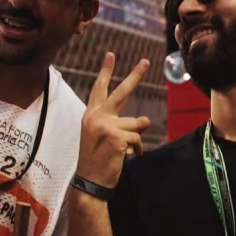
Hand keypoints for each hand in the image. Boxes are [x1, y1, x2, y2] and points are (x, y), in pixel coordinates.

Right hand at [76, 52, 151, 188]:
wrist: (89, 181)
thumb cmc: (97, 160)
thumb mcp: (104, 137)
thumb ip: (121, 124)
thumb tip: (145, 119)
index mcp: (90, 115)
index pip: (99, 89)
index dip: (105, 71)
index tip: (111, 54)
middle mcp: (96, 116)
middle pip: (122, 92)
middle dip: (135, 75)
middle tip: (146, 61)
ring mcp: (106, 125)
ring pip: (136, 124)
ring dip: (135, 139)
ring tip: (122, 150)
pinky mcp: (117, 136)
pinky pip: (138, 139)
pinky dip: (136, 150)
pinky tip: (125, 157)